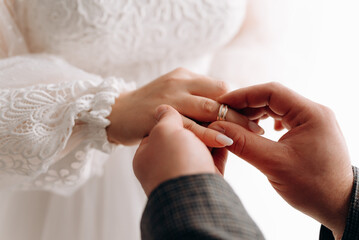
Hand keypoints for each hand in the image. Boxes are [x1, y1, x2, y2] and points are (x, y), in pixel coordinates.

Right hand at [106, 68, 262, 145]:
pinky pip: (191, 125)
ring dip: (234, 121)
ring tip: (254, 133)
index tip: (257, 114)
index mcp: (185, 76)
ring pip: (209, 108)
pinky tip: (227, 141)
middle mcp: (180, 83)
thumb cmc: (147, 108)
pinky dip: (210, 133)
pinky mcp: (162, 114)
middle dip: (243, 110)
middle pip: (220, 95)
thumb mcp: (173, 95)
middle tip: (262, 124)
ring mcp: (171, 97)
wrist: (114, 113)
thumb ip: (194, 100)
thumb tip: (222, 113)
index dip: (240, 100)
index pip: (220, 86)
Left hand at [133, 105, 227, 195]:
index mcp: (147, 155)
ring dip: (211, 134)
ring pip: (200, 147)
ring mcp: (185, 173)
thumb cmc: (172, 163)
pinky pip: (214, 158)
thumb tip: (163, 108)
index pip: (162, 129)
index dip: (177, 115)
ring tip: (222, 118)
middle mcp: (165, 164)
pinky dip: (221, 146)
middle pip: (184, 137)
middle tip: (209, 110)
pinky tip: (229, 133)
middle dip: (198, 125)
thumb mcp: (163, 132)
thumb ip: (166, 118)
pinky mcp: (205, 179)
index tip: (190, 104)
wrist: (193, 197)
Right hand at [209, 82, 352, 237]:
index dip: (243, 95)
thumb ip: (243, 143)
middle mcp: (313, 112)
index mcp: (311, 113)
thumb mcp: (273, 163)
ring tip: (238, 125)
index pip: (271, 92)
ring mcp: (312, 122)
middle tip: (225, 117)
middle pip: (272, 98)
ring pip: (276, 109)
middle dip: (247, 106)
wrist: (339, 207)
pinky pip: (283, 119)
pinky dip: (266, 123)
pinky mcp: (309, 132)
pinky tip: (259, 132)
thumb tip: (216, 127)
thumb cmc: (313, 187)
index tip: (222, 104)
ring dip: (255, 115)